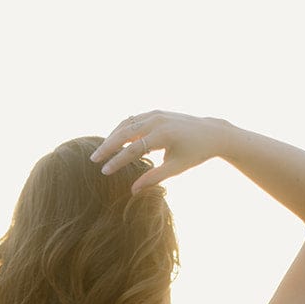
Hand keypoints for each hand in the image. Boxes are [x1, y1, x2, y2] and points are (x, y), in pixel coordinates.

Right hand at [90, 111, 230, 193]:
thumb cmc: (195, 154)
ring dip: (112, 136)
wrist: (211, 132)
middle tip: (94, 160)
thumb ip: (154, 178)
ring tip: (101, 152)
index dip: (117, 161)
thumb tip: (132, 191)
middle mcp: (157, 120)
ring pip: (127, 123)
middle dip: (108, 146)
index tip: (104, 172)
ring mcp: (156, 114)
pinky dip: (122, 129)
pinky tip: (113, 140)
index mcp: (163, 134)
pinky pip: (134, 120)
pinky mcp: (156, 112)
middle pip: (125, 132)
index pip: (134, 149)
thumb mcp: (176, 168)